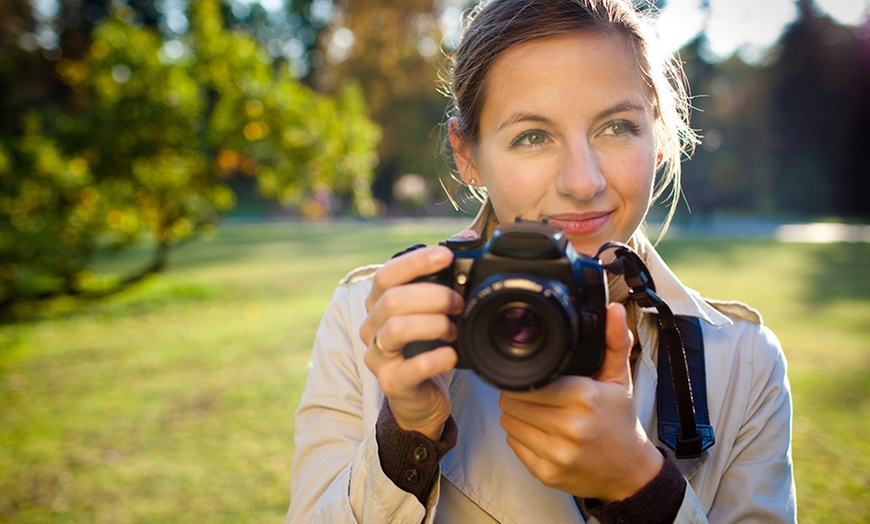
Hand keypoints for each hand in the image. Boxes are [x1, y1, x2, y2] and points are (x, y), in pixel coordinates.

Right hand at [361, 241, 467, 439]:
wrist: (421, 397)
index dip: (415, 262)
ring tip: (454, 331)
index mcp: (379, 305)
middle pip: (392, 300)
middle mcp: (372, 328)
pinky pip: (409, 368)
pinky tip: (451, 355)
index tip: (446, 255)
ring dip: (433, 325)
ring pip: (397, 329)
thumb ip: (442, 281)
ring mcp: (378, 356)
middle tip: (459, 303)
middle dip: (433, 296)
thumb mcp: (431, 312)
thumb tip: (468, 242)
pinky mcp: (390, 383)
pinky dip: (435, 359)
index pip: (386, 275)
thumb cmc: (426, 348)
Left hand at [498, 303, 663, 502]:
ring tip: (536, 412)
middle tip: (533, 395)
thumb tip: (614, 309)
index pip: (529, 382)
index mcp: (584, 398)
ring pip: (509, 424)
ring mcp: (558, 454)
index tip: (532, 377)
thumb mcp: (619, 379)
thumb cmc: (620, 421)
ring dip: (516, 416)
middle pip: (512, 402)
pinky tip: (539, 433)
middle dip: (518, 396)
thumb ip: (613, 341)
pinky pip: (514, 446)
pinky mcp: (547, 474)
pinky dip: (520, 438)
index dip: (524, 378)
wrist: (631, 473)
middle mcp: (570, 427)